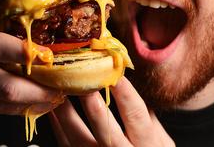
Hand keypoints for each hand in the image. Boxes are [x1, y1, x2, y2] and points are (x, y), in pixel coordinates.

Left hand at [49, 77, 173, 146]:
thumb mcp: (160, 143)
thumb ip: (148, 118)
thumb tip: (131, 89)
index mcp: (148, 146)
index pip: (137, 117)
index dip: (126, 95)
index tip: (115, 73)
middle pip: (107, 133)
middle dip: (94, 108)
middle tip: (82, 83)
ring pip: (80, 142)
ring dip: (67, 116)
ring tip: (57, 92)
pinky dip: (59, 129)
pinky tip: (52, 113)